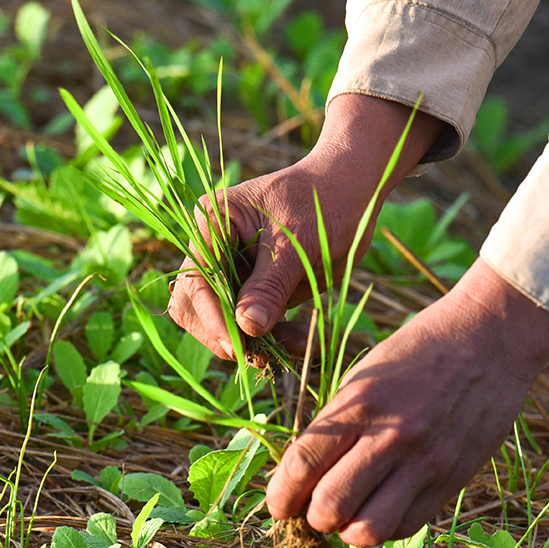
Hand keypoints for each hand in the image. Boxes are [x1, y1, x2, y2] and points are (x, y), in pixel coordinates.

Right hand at [168, 94, 441, 358]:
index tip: (236, 347)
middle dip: (226, 333)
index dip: (211, 318)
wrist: (353, 192)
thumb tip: (247, 327)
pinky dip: (273, 336)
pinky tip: (301, 338)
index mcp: (213, 224)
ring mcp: (232, 269)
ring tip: (294, 344)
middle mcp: (214, 247)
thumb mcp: (298, 246)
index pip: (195, 281)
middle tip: (258, 355)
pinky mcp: (254, 287)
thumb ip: (270, 286)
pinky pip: (252, 323)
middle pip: (195, 305)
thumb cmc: (325, 204)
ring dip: (254, 340)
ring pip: (224, 320)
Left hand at [266, 259, 548, 544]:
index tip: (277, 504)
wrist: (489, 338)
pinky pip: (406, 526)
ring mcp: (426, 462)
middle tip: (312, 508)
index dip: (280, 495)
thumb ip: (335, 425)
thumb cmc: (416, 353)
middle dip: (311, 517)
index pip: (302, 465)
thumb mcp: (363, 376)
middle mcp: (390, 436)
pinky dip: (384, 527)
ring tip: (347, 513)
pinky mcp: (453, 479)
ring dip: (346, 530)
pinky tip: (379, 508)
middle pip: (329, 507)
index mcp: (359, 403)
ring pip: (368, 530)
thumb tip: (302, 477)